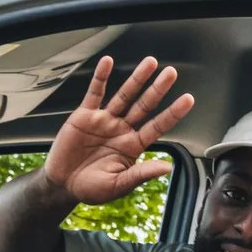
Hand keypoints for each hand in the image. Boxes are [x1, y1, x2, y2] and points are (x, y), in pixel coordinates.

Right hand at [44, 56, 193, 205]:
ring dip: (137, 79)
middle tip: (171, 72)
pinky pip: (95, 93)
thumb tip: (167, 168)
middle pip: (144, 105)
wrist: (62, 185)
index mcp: (132, 146)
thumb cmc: (91, 188)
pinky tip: (108, 62)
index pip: (157, 126)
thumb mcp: (118, 185)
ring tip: (151, 62)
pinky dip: (101, 77)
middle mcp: (121, 130)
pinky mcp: (85, 116)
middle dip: (158, 89)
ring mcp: (104, 120)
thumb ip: (141, 173)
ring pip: (124, 95)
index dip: (173, 112)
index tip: (188, 99)